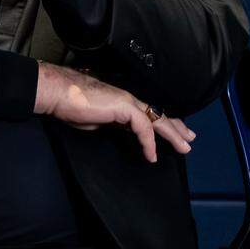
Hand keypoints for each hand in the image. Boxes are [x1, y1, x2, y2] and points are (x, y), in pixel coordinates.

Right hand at [34, 62, 195, 163]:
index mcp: (123, 104)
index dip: (165, 124)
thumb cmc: (72, 106)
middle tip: (190, 140)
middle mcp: (129, 100)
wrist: (59, 94)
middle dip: (177, 128)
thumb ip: (111, 125)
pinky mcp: (123, 107)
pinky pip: (143, 127)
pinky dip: (149, 142)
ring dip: (172, 135)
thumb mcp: (97, 121)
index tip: (176, 134)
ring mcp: (127, 102)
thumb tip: (116, 131)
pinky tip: (151, 155)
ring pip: (157, 119)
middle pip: (159, 115)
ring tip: (183, 148)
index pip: (150, 114)